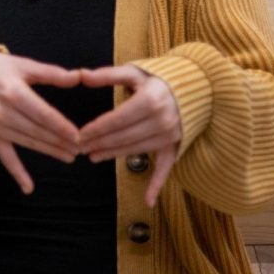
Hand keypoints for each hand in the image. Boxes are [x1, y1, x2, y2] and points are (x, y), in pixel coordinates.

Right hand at [0, 52, 80, 193]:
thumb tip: (77, 77)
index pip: (42, 113)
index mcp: (12, 91)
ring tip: (69, 156)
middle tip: (80, 149)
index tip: (77, 136)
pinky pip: (4, 156)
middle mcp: (2, 111)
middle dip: (60, 141)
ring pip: (27, 142)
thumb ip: (50, 73)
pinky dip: (16, 172)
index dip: (60, 126)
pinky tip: (29, 187)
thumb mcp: (22, 65)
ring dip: (49, 151)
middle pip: (37, 130)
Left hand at [77, 65, 181, 206]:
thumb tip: (81, 75)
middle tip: (78, 148)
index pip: (116, 119)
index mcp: (150, 101)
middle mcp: (162, 120)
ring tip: (93, 156)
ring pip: (135, 149)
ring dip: (113, 155)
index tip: (78, 135)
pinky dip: (157, 184)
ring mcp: (170, 136)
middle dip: (98, 143)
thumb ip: (107, 75)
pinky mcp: (176, 145)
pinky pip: (166, 168)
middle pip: (123, 137)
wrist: (195, 87)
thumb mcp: (134, 72)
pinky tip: (148, 201)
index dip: (95, 129)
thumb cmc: (158, 78)